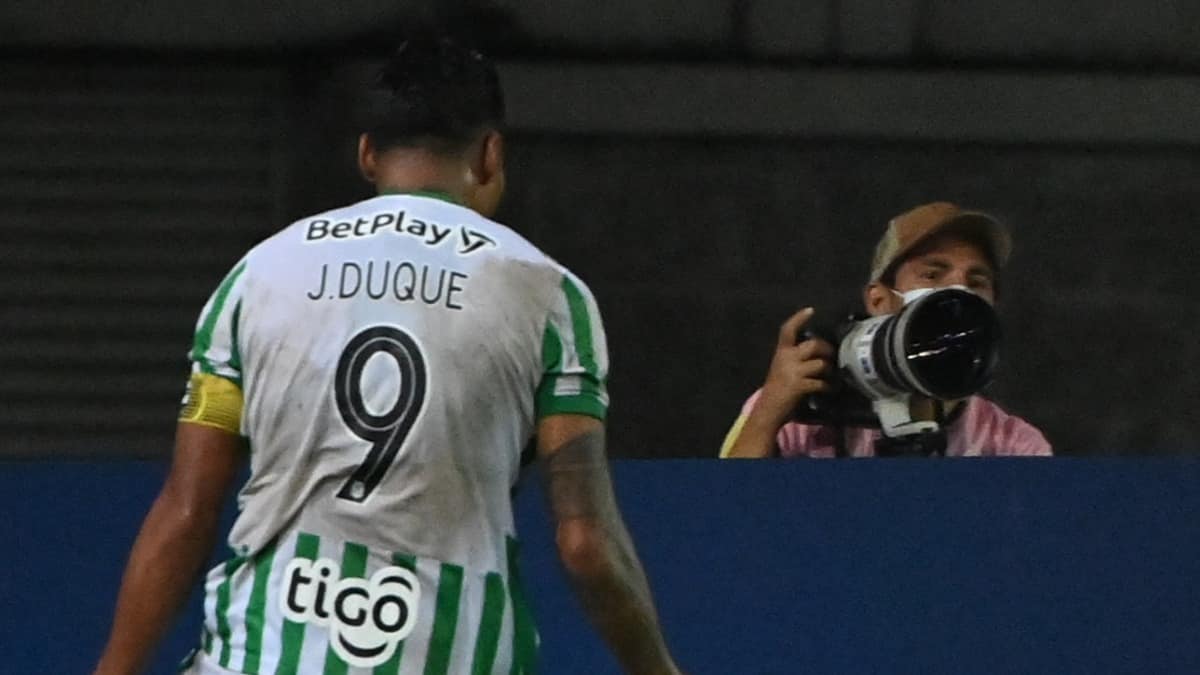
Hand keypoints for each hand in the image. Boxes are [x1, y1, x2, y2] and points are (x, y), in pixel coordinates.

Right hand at [756, 307, 834, 424]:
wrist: (767, 411)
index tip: (810, 310)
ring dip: (830, 370)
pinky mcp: (799, 385)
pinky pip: (821, 383)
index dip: (799, 318)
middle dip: (827, 349)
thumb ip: (795, 359)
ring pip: (821, 363)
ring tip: (833, 376)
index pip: (788, 330)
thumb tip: (817, 355)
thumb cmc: (776, 390)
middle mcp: (786, 358)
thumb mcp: (782, 369)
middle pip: (813, 344)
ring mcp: (793, 372)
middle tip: (832, 356)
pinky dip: (829, 387)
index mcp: (781, 352)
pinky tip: (830, 389)